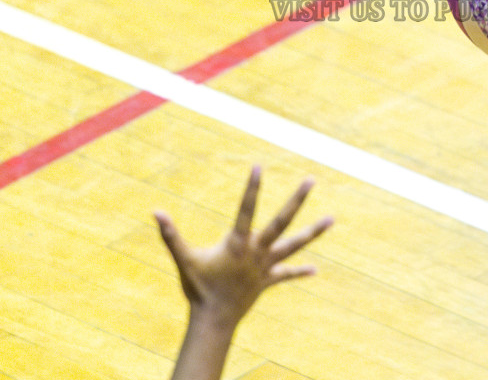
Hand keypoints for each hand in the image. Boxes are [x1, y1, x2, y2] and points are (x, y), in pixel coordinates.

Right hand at [155, 166, 332, 330]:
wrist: (213, 321)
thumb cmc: (198, 288)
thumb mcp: (183, 259)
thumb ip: (171, 235)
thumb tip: (155, 212)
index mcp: (238, 243)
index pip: (246, 209)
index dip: (252, 188)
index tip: (259, 166)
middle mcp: (257, 252)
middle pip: (282, 222)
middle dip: (297, 200)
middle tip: (311, 180)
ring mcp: (265, 266)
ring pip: (294, 246)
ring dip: (313, 232)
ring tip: (332, 219)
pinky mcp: (267, 281)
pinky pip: (286, 274)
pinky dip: (299, 272)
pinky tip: (315, 270)